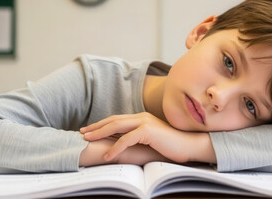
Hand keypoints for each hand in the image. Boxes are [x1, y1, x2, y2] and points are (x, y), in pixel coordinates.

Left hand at [80, 112, 215, 163]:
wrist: (189, 145)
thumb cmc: (172, 145)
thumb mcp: (152, 139)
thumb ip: (139, 138)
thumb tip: (126, 144)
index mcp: (142, 118)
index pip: (117, 119)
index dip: (102, 124)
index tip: (89, 130)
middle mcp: (141, 117)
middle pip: (113, 120)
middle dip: (96, 127)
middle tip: (82, 133)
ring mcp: (144, 122)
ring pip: (116, 126)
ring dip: (100, 133)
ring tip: (87, 141)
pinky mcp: (147, 131)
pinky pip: (126, 139)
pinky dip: (115, 147)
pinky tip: (107, 155)